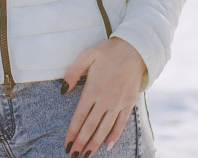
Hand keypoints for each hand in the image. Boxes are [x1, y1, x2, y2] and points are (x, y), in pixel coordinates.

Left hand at [62, 37, 145, 156]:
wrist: (135, 49)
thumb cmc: (108, 51)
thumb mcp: (87, 55)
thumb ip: (73, 72)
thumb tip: (63, 90)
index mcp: (93, 89)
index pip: (79, 116)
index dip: (72, 132)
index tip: (67, 144)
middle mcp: (105, 99)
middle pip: (90, 126)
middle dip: (81, 143)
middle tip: (73, 155)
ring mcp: (118, 103)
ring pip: (105, 128)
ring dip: (95, 143)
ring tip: (87, 155)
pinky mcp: (129, 103)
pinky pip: (121, 123)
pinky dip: (114, 135)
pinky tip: (108, 146)